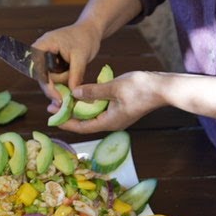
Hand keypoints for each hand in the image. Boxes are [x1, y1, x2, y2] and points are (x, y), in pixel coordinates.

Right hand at [31, 20, 102, 90]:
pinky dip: (63, 83)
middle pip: (41, 76)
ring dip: (62, 84)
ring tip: (76, 79)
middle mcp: (41, 52)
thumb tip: (73, 93)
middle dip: (55, 87)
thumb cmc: (85, 38)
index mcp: (43, 45)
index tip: (57, 97)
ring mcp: (46, 59)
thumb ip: (76, 74)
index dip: (46, 84)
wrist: (90, 30)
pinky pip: (54, 78)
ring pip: (49, 79)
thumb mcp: (81, 56)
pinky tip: (72, 86)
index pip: (38, 67)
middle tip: (65, 100)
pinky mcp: (52, 65)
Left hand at [43, 70, 166, 134]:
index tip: (52, 117)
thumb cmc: (141, 88)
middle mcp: (112, 122)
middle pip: (85, 122)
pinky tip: (81, 95)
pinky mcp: (121, 109)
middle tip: (53, 106)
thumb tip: (74, 94)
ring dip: (78, 108)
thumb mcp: (114, 88)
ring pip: (92, 115)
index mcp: (110, 122)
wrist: (163, 88)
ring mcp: (117, 116)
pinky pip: (100, 109)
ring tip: (63, 100)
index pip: (82, 127)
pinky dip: (89, 104)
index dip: (66, 122)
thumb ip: (93, 92)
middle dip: (69, 115)